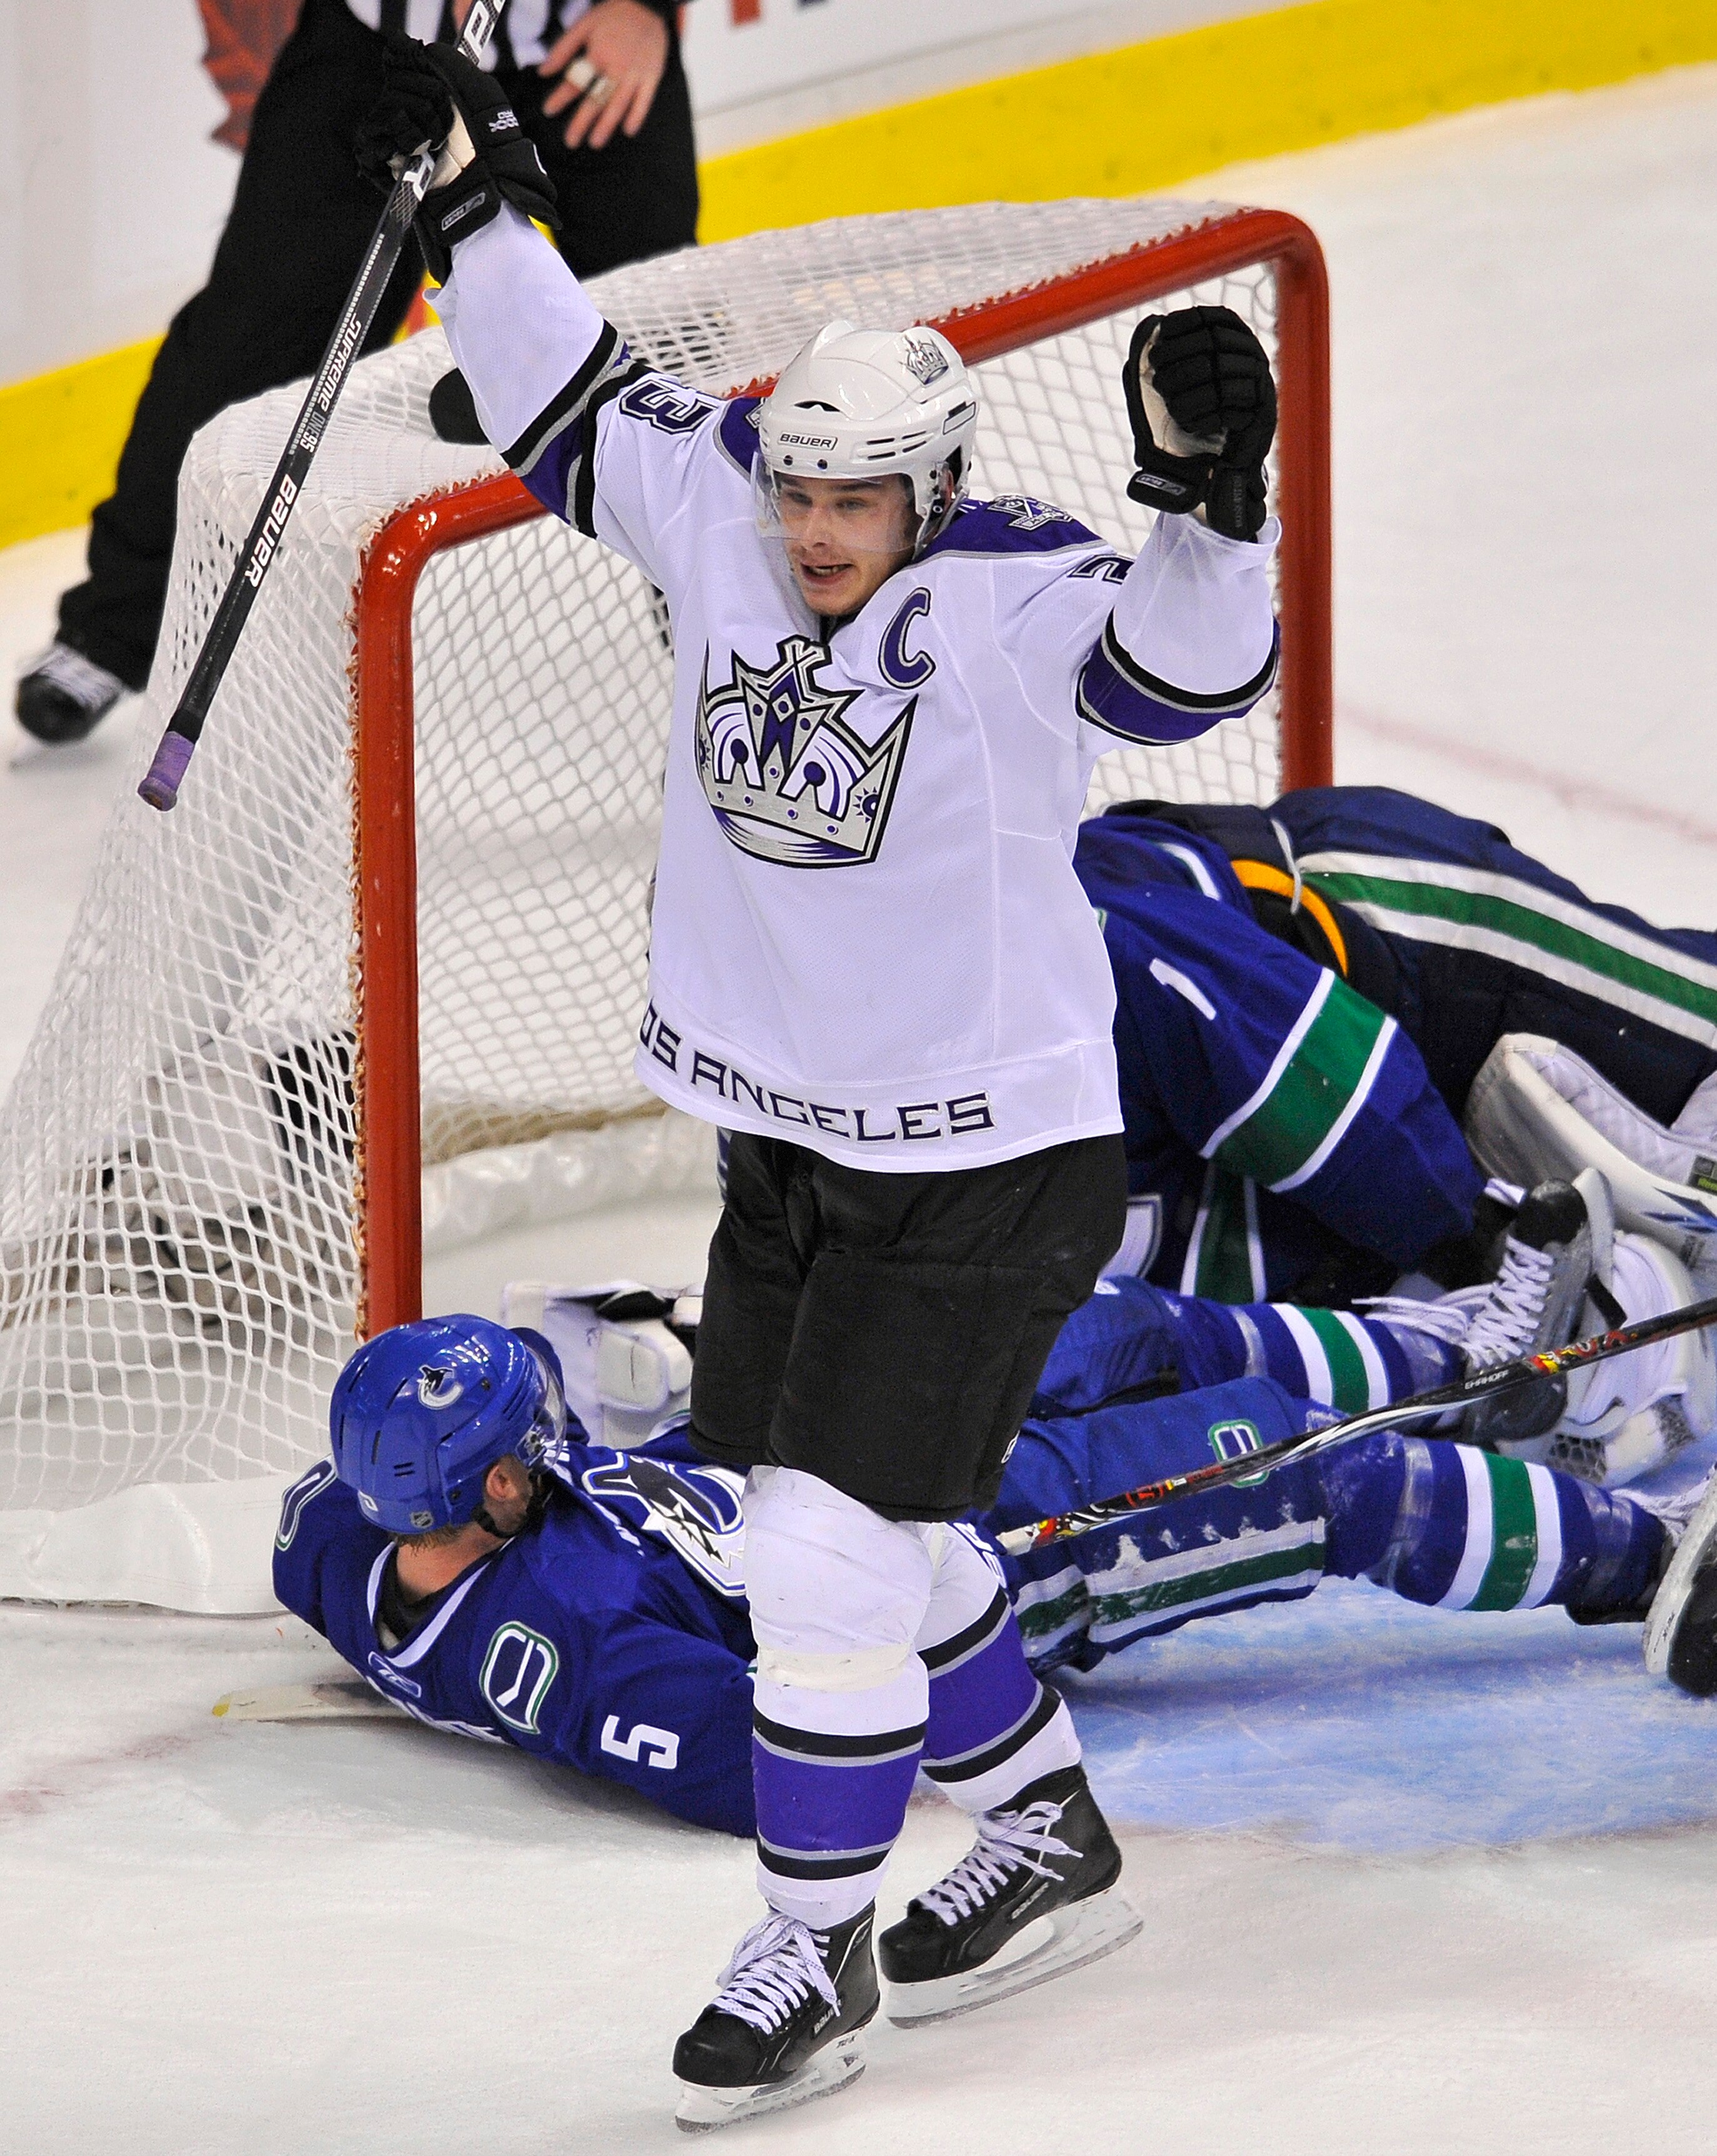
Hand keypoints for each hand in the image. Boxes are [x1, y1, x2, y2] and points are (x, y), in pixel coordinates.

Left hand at [540, 0, 668, 150]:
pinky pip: (644, 100)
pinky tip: (628, 131)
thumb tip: (543, 71)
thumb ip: (563, 49)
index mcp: (597, 54)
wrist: (646, 4)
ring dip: (606, 125)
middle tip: (570, 141)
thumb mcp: (583, 25)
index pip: (576, 80)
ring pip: (618, 104)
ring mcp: (635, 73)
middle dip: (581, 122)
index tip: (548, 111)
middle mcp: (615, 67)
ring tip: (594, 143)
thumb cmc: (612, 15)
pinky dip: (637, 116)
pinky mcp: (652, 76)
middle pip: (596, 99)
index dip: (560, 97)